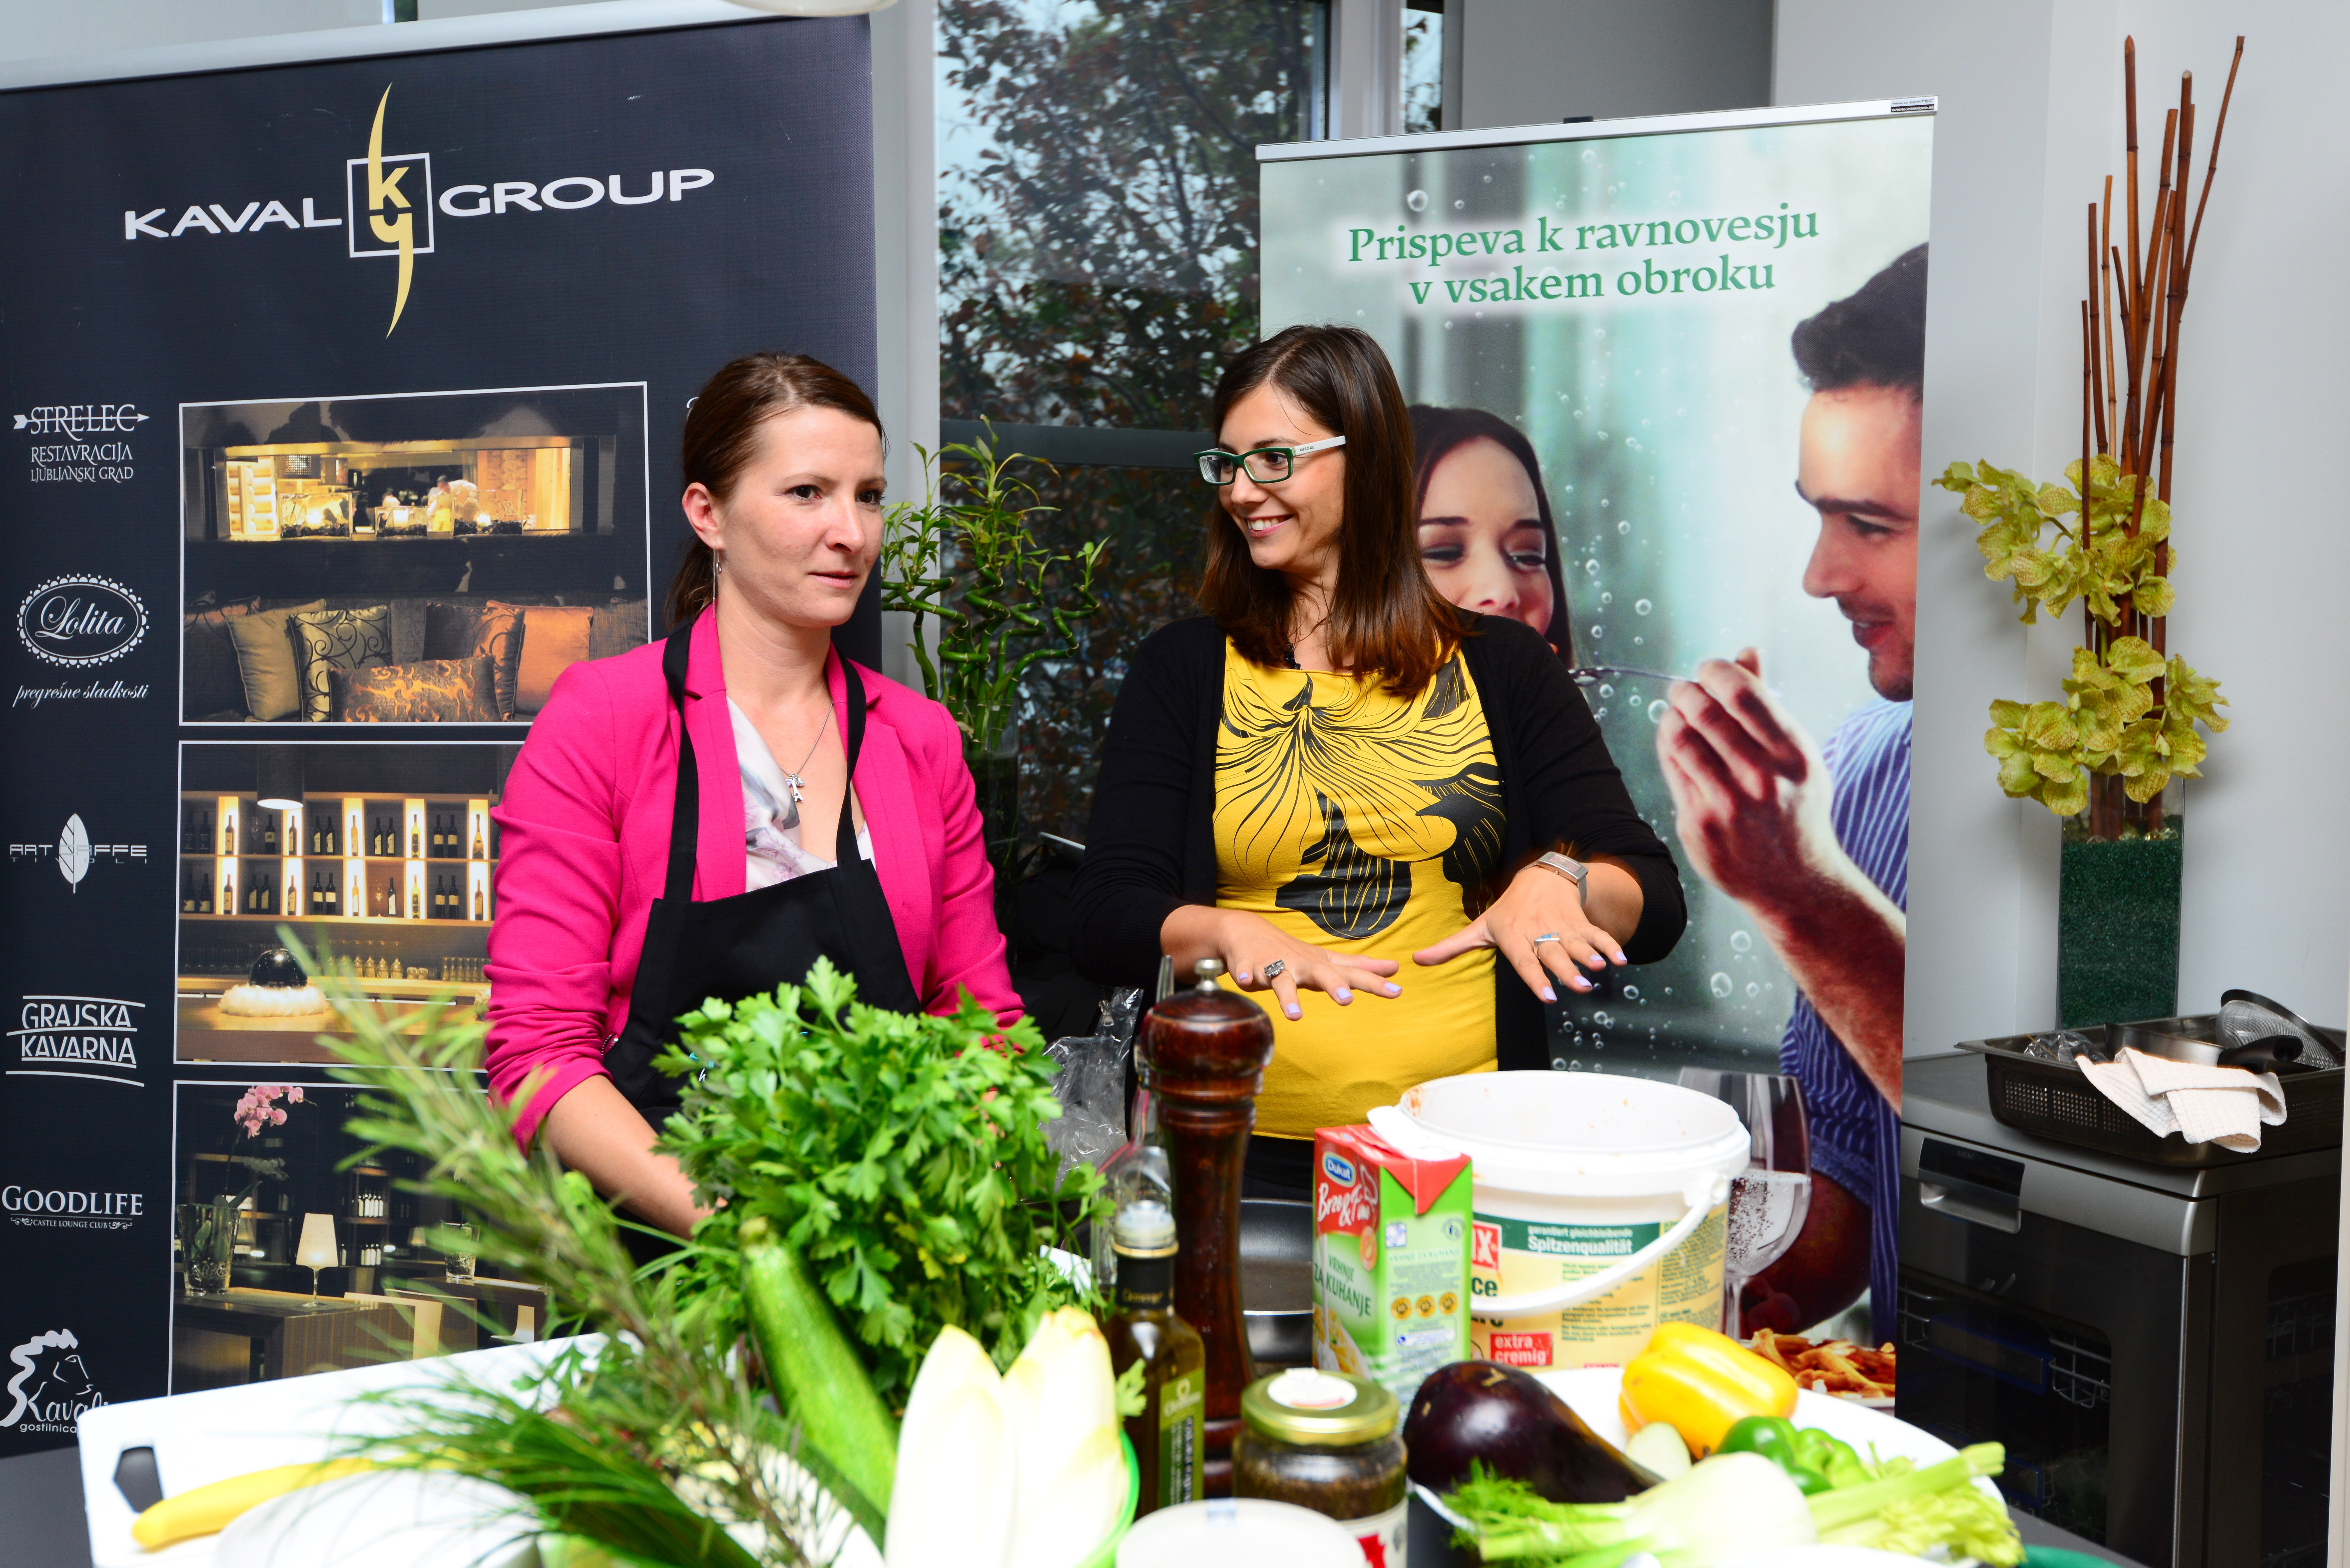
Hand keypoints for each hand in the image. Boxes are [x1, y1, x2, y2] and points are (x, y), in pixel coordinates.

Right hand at [1198, 909, 1402, 1021]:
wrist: (1248, 932)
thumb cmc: (1294, 953)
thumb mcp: (1327, 961)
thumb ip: (1359, 968)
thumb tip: (1395, 969)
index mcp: (1320, 966)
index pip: (1351, 974)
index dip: (1374, 983)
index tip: (1397, 992)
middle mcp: (1301, 964)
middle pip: (1320, 974)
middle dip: (1333, 985)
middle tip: (1346, 1000)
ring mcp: (1274, 965)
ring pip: (1282, 981)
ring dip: (1288, 997)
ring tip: (1295, 1016)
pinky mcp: (1248, 966)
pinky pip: (1245, 973)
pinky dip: (1244, 976)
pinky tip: (1243, 982)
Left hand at [1412, 861, 1624, 1001]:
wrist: (1540, 876)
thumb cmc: (1507, 910)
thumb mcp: (1480, 926)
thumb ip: (1451, 947)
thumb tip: (1416, 960)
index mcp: (1516, 938)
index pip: (1525, 961)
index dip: (1536, 978)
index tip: (1548, 997)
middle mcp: (1540, 933)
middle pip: (1554, 954)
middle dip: (1567, 970)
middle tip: (1579, 987)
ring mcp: (1563, 928)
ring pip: (1577, 944)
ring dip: (1590, 956)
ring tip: (1601, 970)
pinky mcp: (1580, 923)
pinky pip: (1597, 935)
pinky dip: (1610, 946)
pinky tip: (1621, 960)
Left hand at [1653, 649, 1837, 906]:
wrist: (1793, 880)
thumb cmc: (1793, 806)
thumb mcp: (1796, 754)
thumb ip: (1768, 703)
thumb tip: (1746, 651)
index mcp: (1792, 753)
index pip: (1743, 692)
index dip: (1715, 671)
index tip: (1708, 670)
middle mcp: (1761, 777)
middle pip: (1705, 711)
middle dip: (1686, 690)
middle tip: (1683, 688)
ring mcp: (1728, 803)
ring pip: (1681, 738)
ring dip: (1671, 716)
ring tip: (1675, 712)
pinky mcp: (1700, 823)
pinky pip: (1672, 768)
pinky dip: (1668, 745)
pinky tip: (1673, 740)